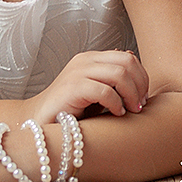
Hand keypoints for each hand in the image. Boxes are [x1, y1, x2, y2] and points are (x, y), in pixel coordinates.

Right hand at [27, 49, 148, 124]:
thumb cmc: (70, 111)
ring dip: (131, 94)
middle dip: (140, 84)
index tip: (144, 97)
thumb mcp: (96, 93)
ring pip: (119, 74)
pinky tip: (117, 114)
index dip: (142, 77)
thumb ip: (112, 80)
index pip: (128, 57)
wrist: (38, 123)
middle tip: (141, 105)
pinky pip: (105, 91)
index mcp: (91, 58)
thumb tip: (134, 63)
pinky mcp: (72, 87)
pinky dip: (116, 104)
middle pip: (127, 62)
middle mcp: (85, 60)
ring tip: (132, 110)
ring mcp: (78, 72)